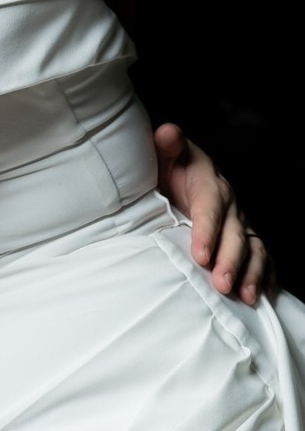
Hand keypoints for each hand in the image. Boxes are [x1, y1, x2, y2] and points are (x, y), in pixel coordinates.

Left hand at [153, 122, 271, 303]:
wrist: (180, 173)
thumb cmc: (169, 167)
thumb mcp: (165, 153)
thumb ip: (167, 145)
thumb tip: (166, 132)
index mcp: (210, 183)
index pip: (210, 208)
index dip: (207, 231)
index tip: (200, 255)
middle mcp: (230, 204)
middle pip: (234, 234)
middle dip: (230, 260)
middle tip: (222, 284)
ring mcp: (239, 222)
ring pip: (252, 248)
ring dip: (251, 273)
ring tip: (246, 297)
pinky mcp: (242, 237)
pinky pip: (260, 257)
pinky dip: (265, 276)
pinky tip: (262, 296)